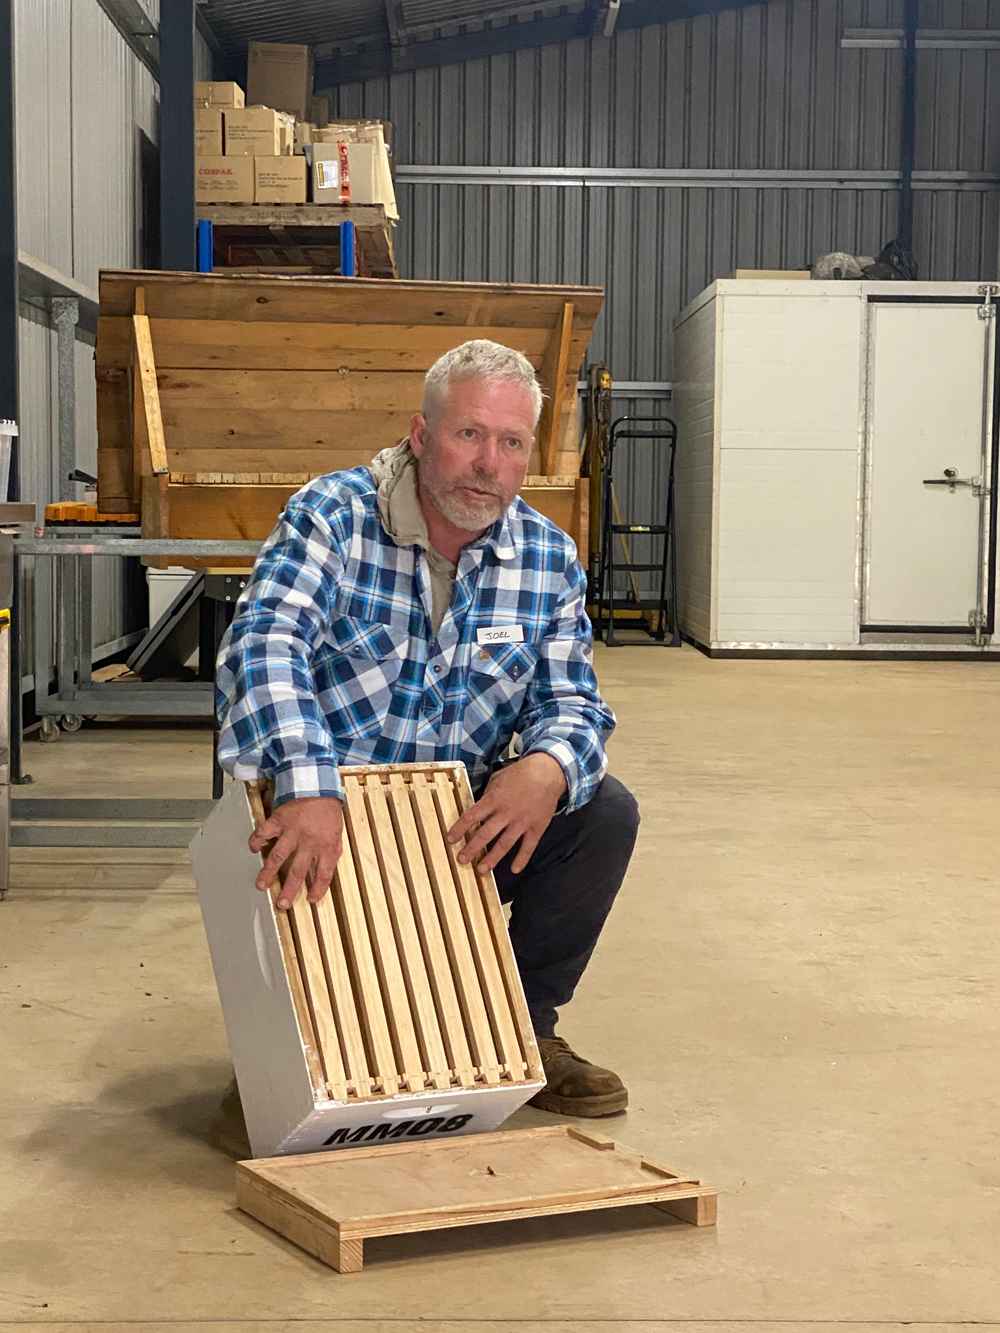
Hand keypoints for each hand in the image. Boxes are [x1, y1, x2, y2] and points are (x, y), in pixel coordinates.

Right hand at [249, 796, 343, 910]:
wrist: (319, 785)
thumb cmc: (328, 810)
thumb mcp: (337, 833)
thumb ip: (330, 852)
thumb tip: (324, 872)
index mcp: (327, 845)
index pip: (324, 874)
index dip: (318, 889)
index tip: (311, 900)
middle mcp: (309, 841)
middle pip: (298, 871)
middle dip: (289, 890)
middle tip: (281, 904)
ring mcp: (293, 831)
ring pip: (278, 856)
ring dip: (268, 872)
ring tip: (261, 884)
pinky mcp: (280, 820)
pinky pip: (265, 833)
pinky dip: (257, 841)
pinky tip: (253, 848)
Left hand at [448, 753, 566, 874]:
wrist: (548, 772)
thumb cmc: (521, 773)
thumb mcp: (498, 778)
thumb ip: (487, 793)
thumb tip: (478, 805)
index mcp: (494, 799)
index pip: (471, 816)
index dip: (459, 829)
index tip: (450, 839)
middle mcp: (506, 813)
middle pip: (485, 834)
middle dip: (472, 849)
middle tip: (462, 860)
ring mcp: (522, 822)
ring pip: (504, 844)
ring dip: (492, 858)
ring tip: (482, 870)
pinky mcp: (536, 827)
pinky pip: (528, 846)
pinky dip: (522, 859)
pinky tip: (514, 869)